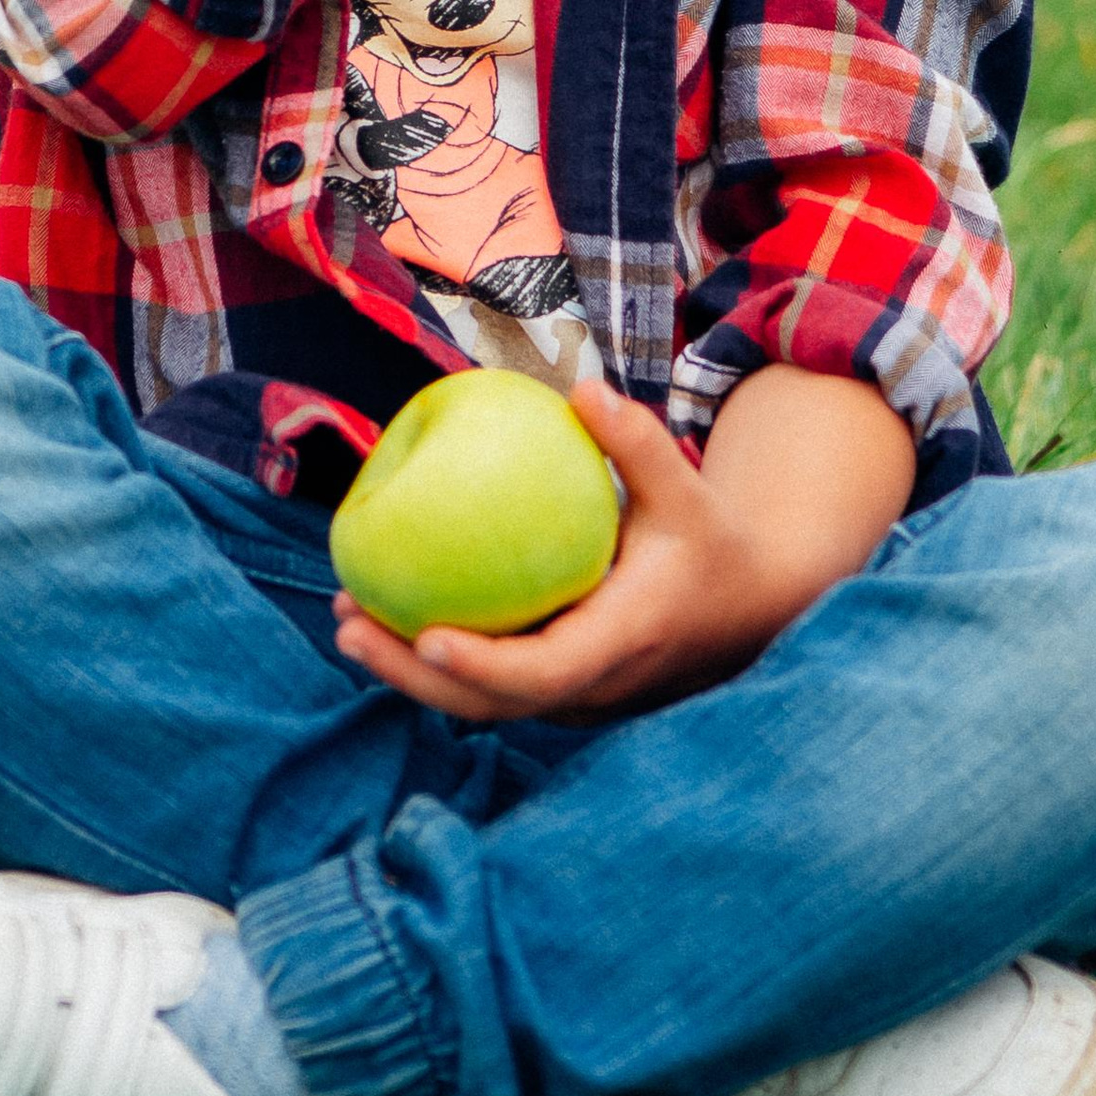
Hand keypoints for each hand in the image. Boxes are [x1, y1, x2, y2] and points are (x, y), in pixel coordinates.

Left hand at [330, 382, 825, 723]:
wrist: (748, 609)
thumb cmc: (710, 541)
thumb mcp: (686, 490)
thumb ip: (639, 443)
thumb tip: (581, 388)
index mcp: (621, 645)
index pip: (542, 675)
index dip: (483, 666)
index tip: (427, 634)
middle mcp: (591, 689)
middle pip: (487, 706)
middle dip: (410, 674)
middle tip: (347, 620)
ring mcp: (572, 699)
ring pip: (480, 704)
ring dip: (409, 670)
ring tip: (346, 616)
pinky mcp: (559, 690)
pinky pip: (491, 684)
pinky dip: (437, 660)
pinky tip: (391, 610)